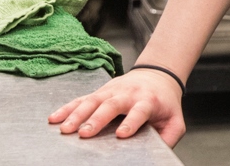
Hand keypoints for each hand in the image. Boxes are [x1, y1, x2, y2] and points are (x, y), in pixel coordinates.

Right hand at [49, 68, 185, 145]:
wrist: (157, 76)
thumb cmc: (164, 103)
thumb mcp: (175, 119)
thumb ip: (170, 136)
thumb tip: (159, 153)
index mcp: (148, 101)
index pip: (140, 111)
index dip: (131, 121)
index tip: (122, 133)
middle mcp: (128, 94)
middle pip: (111, 105)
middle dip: (97, 119)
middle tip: (84, 134)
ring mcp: (112, 91)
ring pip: (92, 101)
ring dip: (77, 115)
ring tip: (64, 129)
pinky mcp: (99, 91)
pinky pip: (80, 99)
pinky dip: (66, 108)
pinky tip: (54, 119)